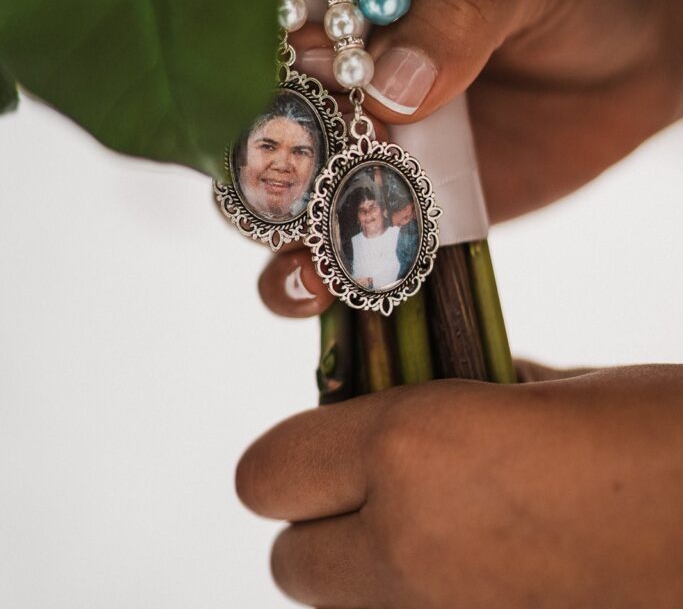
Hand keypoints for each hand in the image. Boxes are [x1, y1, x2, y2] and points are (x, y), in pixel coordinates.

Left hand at [236, 366, 682, 607]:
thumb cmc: (664, 441)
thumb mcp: (559, 391)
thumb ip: (474, 393)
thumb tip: (438, 390)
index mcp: (416, 450)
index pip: (267, 472)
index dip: (294, 454)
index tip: (331, 437)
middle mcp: (408, 548)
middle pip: (290, 561)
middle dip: (323, 522)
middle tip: (384, 486)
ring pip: (344, 608)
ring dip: (366, 571)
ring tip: (440, 530)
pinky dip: (419, 600)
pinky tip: (485, 572)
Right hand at [258, 0, 682, 317]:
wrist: (637, 61)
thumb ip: (455, 15)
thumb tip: (388, 90)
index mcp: (353, 12)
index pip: (282, 48)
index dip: (276, 84)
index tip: (298, 114)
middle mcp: (345, 87)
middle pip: (272, 139)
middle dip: (268, 179)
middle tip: (297, 205)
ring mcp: (371, 155)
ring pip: (295, 206)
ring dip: (283, 243)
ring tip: (310, 270)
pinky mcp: (404, 213)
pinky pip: (349, 252)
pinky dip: (324, 282)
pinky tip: (327, 294)